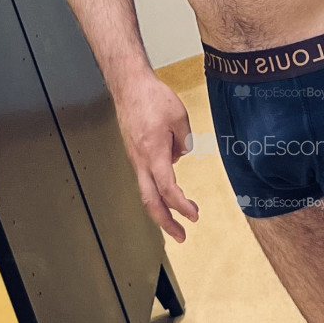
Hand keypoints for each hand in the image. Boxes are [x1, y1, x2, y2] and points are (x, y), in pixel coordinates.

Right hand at [112, 74, 198, 242]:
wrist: (129, 86)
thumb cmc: (152, 97)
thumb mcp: (179, 117)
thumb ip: (185, 141)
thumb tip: (181, 155)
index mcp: (153, 152)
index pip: (167, 188)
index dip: (180, 206)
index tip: (194, 216)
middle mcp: (141, 160)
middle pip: (150, 201)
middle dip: (165, 222)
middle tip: (181, 236)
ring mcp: (135, 158)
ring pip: (146, 192)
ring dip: (161, 209)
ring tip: (178, 220)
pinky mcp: (135, 154)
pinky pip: (146, 179)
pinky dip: (157, 192)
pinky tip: (170, 191)